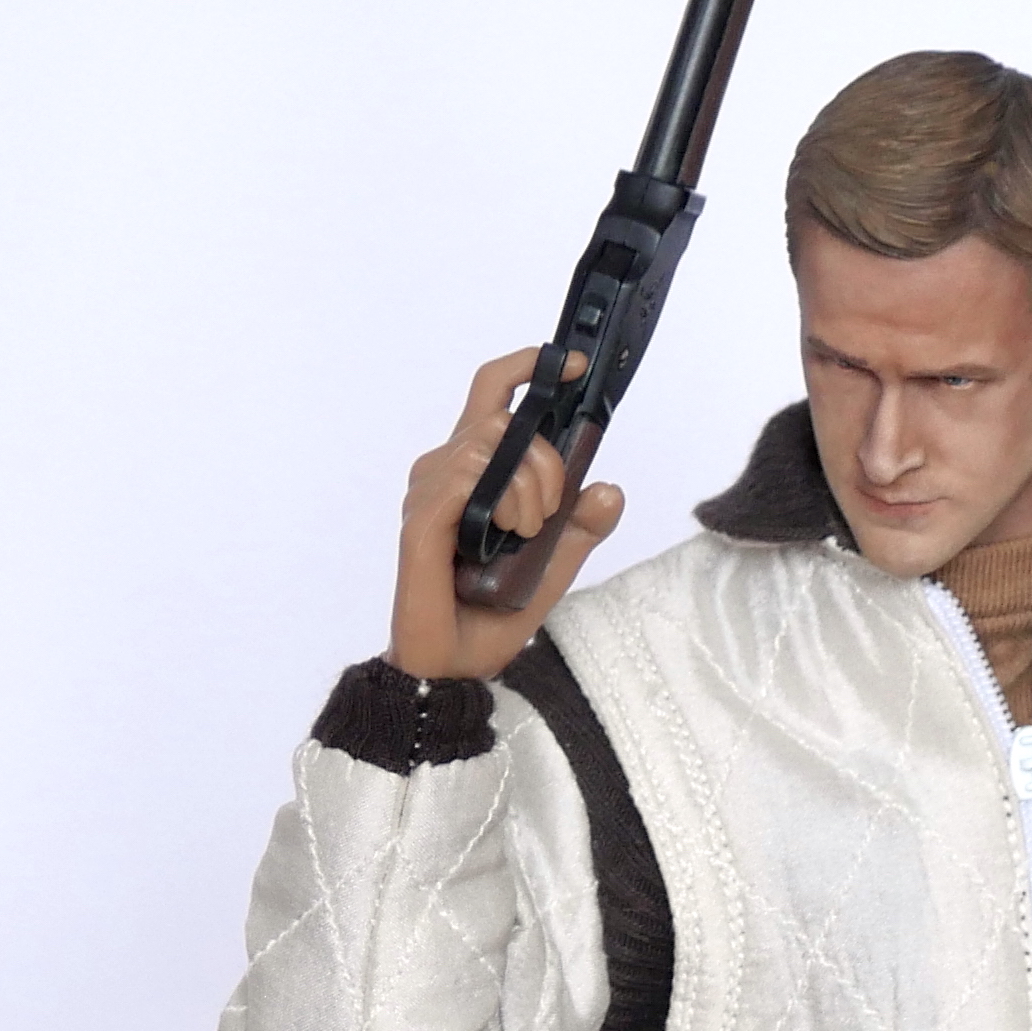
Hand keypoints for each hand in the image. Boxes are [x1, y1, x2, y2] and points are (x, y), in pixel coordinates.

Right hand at [386, 348, 624, 681]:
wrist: (458, 664)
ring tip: (525, 533)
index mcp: (474, 470)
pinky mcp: (421, 517)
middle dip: (546, 459)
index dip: (530, 366)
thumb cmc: (493, 613)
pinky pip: (468, 475)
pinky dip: (501, 501)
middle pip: (503, 416)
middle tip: (552, 511)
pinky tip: (503, 535)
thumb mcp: (556, 564)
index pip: (494, 393)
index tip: (574, 366)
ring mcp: (428, 490)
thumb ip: (581, 525)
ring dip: (528, 488)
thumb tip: (611, 490)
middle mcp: (444, 469)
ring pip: (490, 443)